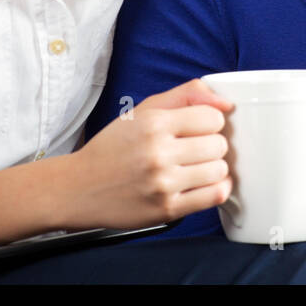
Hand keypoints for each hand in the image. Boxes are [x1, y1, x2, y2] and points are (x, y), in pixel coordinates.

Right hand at [63, 78, 234, 229]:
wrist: (79, 188)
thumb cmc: (114, 147)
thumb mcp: (144, 111)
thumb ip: (187, 95)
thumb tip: (226, 103)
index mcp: (154, 123)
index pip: (214, 118)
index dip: (210, 122)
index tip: (199, 129)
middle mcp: (158, 153)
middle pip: (219, 145)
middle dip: (212, 145)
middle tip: (195, 149)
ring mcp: (162, 184)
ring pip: (219, 170)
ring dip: (213, 168)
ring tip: (196, 167)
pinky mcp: (166, 209)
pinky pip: (213, 196)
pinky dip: (216, 189)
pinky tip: (202, 184)